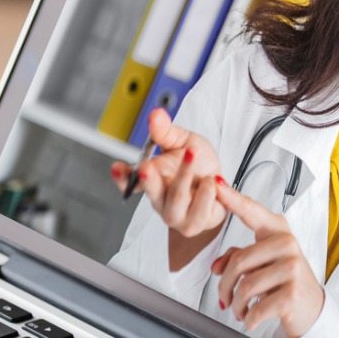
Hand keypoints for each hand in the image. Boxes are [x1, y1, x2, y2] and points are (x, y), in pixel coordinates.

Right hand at [109, 108, 226, 240]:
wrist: (221, 187)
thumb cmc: (198, 166)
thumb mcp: (183, 142)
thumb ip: (167, 131)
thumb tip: (156, 115)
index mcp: (152, 179)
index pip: (130, 181)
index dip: (122, 176)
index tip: (117, 167)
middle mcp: (160, 199)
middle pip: (151, 192)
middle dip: (148, 180)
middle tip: (145, 168)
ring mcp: (176, 214)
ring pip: (177, 199)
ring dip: (185, 176)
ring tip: (194, 156)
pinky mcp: (195, 223)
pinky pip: (200, 211)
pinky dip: (207, 192)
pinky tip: (211, 182)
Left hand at [212, 180, 324, 336]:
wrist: (312, 310)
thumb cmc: (285, 283)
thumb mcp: (263, 265)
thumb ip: (239, 258)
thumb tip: (216, 267)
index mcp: (278, 232)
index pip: (251, 212)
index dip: (232, 198)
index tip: (217, 185)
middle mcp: (287, 245)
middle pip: (238, 261)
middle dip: (225, 286)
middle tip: (225, 298)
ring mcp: (292, 268)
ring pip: (244, 286)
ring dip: (236, 305)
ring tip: (239, 310)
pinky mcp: (292, 294)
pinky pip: (256, 308)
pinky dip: (248, 318)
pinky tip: (251, 319)